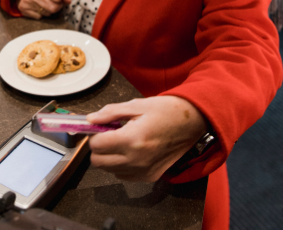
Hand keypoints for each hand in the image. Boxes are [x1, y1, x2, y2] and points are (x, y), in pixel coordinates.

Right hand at [17, 0, 70, 18]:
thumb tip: (68, 2)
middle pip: (54, 8)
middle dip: (57, 7)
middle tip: (54, 2)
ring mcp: (27, 1)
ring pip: (47, 14)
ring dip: (48, 10)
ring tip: (45, 3)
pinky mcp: (23, 8)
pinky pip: (39, 17)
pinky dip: (40, 13)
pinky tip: (37, 6)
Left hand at [86, 96, 206, 181]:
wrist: (192, 122)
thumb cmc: (165, 111)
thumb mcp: (136, 105)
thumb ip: (110, 113)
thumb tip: (90, 119)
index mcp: (132, 139)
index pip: (96, 145)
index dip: (95, 134)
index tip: (102, 127)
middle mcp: (136, 159)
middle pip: (98, 162)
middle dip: (99, 147)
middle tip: (109, 135)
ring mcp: (143, 171)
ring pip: (109, 170)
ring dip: (109, 157)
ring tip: (122, 142)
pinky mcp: (150, 176)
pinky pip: (123, 175)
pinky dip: (121, 165)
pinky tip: (130, 152)